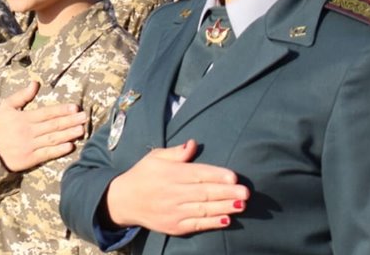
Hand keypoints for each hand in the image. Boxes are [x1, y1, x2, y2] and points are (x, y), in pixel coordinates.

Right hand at [0, 81, 87, 171]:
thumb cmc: (0, 127)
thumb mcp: (6, 107)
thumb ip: (21, 95)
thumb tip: (35, 83)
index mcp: (23, 118)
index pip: (46, 113)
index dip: (61, 110)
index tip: (75, 107)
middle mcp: (28, 132)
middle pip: (53, 125)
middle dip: (70, 120)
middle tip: (84, 117)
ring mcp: (29, 146)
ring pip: (52, 139)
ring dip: (68, 134)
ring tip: (81, 130)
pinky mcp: (30, 159)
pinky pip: (47, 154)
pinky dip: (59, 150)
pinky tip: (70, 146)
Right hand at [104, 139, 249, 234]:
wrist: (123, 200)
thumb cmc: (143, 175)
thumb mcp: (155, 157)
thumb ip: (176, 153)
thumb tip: (193, 144)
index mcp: (170, 173)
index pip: (197, 173)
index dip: (216, 175)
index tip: (233, 176)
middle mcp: (173, 192)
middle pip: (204, 192)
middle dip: (226, 192)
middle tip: (245, 192)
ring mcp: (173, 211)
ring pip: (203, 209)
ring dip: (224, 207)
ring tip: (241, 205)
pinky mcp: (174, 226)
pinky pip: (196, 225)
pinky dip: (211, 223)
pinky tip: (226, 220)